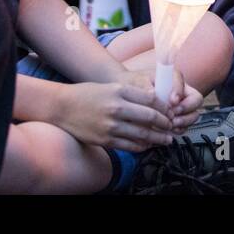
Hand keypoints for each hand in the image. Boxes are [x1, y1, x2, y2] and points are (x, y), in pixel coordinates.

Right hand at [54, 78, 175, 151]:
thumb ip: (132, 93)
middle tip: (172, 126)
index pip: (151, 99)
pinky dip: (142, 147)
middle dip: (165, 123)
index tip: (170, 111)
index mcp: (120, 91)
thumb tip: (154, 100)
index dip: (164, 107)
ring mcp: (110, 126)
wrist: (61, 107)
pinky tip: (148, 146)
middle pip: (149, 117)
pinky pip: (129, 145)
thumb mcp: (111, 86)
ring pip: (142, 134)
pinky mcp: (104, 140)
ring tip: (166, 139)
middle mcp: (116, 108)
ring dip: (157, 138)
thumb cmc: (87, 94)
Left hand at [140, 66, 202, 133]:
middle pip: (196, 99)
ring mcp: (182, 106)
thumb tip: (152, 93)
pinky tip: (169, 131)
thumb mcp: (138, 82)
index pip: (182, 81)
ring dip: (184, 121)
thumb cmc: (135, 85)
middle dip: (186, 109)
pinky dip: (179, 129)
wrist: (130, 95)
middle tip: (174, 115)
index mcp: (172, 78)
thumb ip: (146, 86)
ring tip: (171, 125)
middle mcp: (181, 92)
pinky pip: (185, 125)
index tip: (172, 100)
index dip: (179, 91)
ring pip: (193, 114)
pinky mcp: (178, 118)